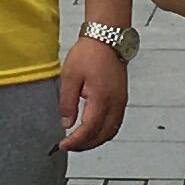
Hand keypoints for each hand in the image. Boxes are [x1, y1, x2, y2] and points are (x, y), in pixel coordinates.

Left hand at [58, 35, 127, 151]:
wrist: (107, 38)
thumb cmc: (89, 53)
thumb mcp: (70, 76)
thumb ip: (67, 102)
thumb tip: (66, 123)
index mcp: (101, 98)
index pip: (89, 129)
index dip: (75, 141)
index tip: (62, 145)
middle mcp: (115, 103)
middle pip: (103, 135)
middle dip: (85, 145)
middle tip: (69, 146)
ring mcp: (121, 102)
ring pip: (111, 131)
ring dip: (96, 140)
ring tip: (79, 141)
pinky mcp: (122, 99)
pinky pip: (115, 123)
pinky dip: (104, 132)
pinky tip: (92, 130)